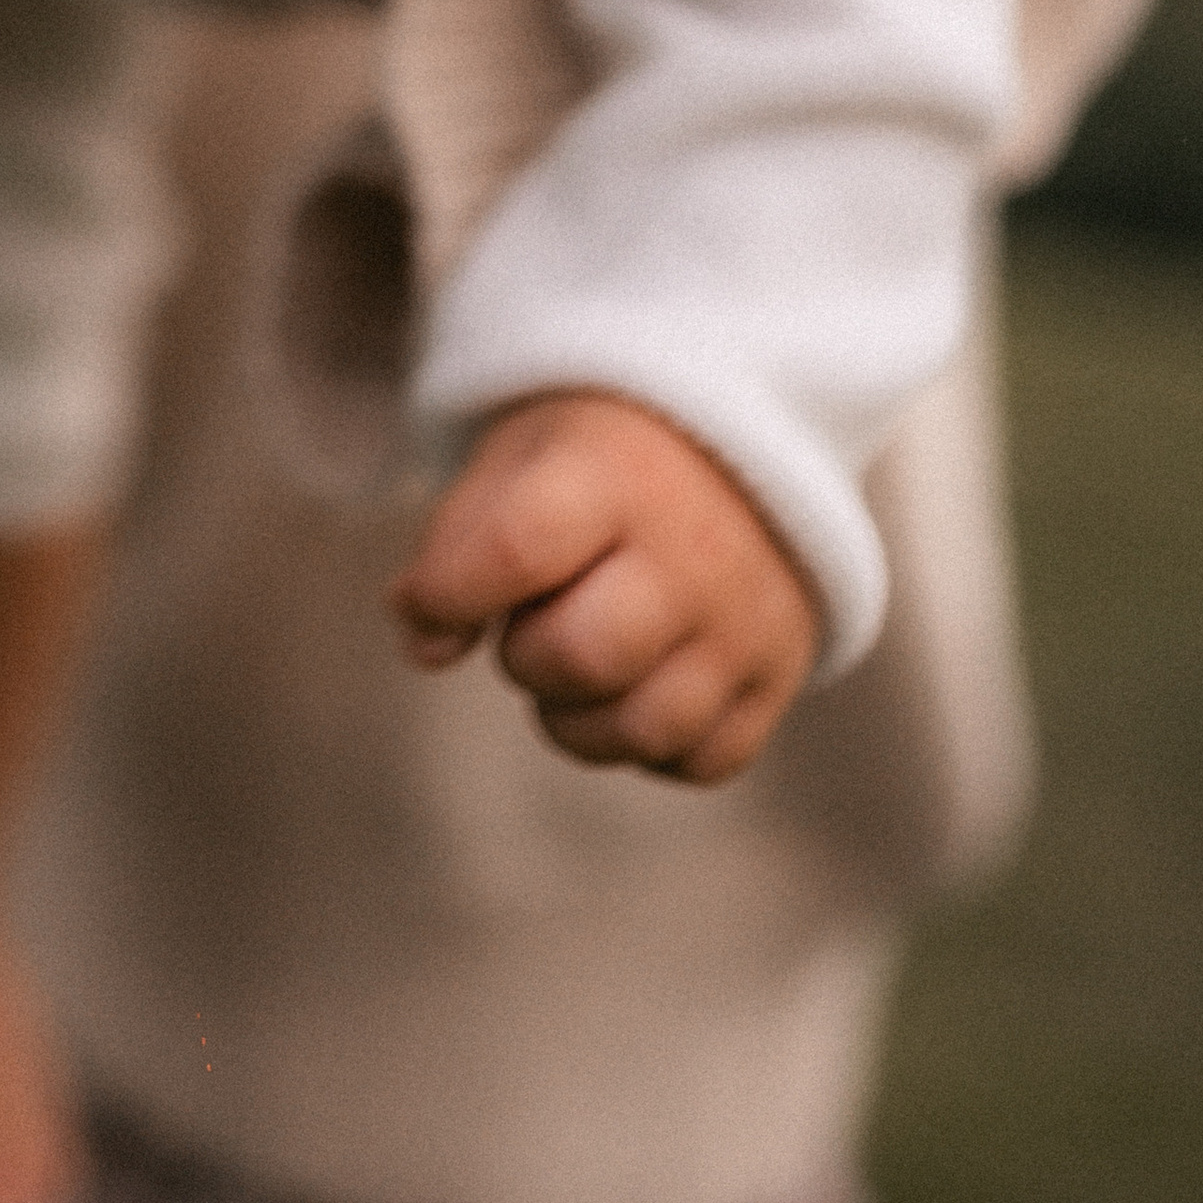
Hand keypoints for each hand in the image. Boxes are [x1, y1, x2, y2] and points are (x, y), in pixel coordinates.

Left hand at [388, 392, 818, 783]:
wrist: (734, 441)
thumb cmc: (597, 458)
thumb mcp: (518, 458)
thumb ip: (457, 545)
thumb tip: (424, 648)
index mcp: (614, 471)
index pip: (515, 550)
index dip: (449, 592)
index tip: (431, 599)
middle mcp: (693, 550)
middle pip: (579, 658)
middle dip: (526, 656)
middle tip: (534, 617)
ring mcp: (746, 620)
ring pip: (639, 730)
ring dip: (578, 714)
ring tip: (580, 654)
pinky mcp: (779, 676)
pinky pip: (696, 760)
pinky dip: (648, 743)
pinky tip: (638, 679)